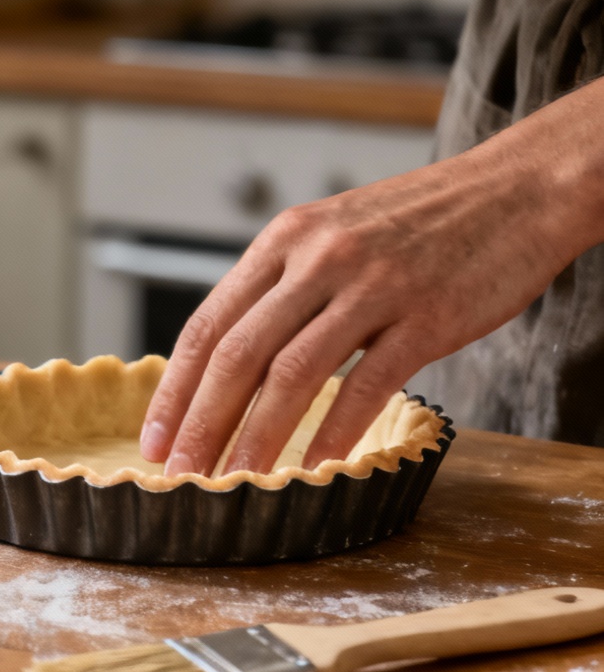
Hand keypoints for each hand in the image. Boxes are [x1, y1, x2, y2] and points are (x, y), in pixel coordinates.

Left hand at [139, 79, 603, 475]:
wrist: (517, 189)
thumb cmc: (420, 223)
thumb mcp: (333, 233)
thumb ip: (284, 286)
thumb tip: (233, 359)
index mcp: (284, 240)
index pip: (207, 324)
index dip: (175, 389)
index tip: (154, 437)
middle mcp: (317, 258)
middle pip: (237, 355)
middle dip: (200, 422)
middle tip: (179, 473)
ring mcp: (371, 286)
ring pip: (291, 373)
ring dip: (255, 437)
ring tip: (233, 482)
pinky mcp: (425, 315)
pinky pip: (366, 384)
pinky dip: (332, 431)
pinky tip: (311, 467)